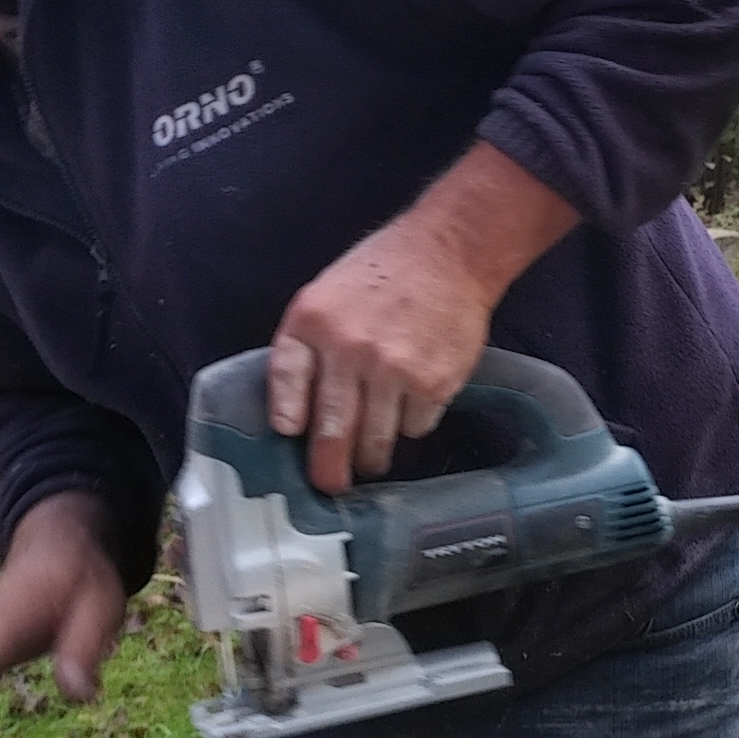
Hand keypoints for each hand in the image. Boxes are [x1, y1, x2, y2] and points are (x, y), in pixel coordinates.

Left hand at [271, 142, 578, 494]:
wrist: (449, 253)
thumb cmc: (380, 275)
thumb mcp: (324, 297)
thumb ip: (306, 349)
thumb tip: (296, 419)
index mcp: (315, 322)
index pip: (288, 381)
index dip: (288, 416)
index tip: (291, 436)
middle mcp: (351, 349)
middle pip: (333, 429)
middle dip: (329, 468)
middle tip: (330, 484)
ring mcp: (395, 370)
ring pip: (376, 440)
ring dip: (372, 455)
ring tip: (371, 457)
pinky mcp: (435, 383)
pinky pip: (415, 428)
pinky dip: (410, 425)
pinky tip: (412, 400)